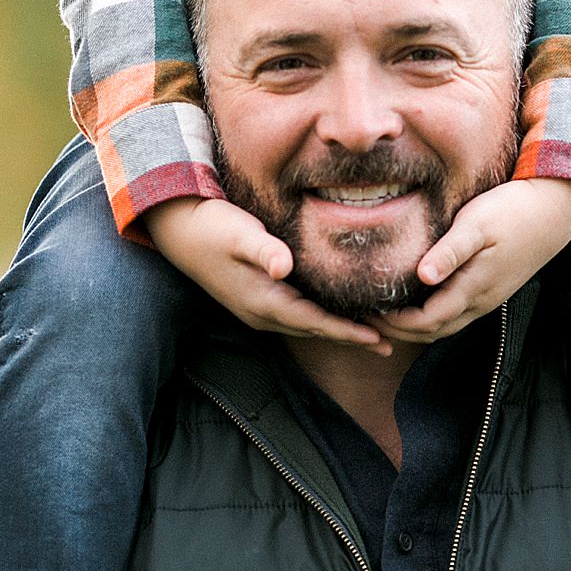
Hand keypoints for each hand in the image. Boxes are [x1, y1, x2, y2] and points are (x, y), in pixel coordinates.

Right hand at [144, 196, 390, 351]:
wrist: (179, 230)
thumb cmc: (214, 226)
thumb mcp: (239, 233)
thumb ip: (263, 249)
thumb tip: (283, 266)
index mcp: (263, 300)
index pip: (315, 323)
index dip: (348, 332)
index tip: (381, 338)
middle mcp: (261, 313)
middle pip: (316, 331)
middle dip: (352, 337)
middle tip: (390, 343)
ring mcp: (256, 310)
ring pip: (306, 326)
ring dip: (337, 331)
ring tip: (372, 334)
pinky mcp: (255, 299)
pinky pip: (296, 317)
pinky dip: (321, 320)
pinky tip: (336, 313)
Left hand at [376, 177, 570, 344]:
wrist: (553, 208)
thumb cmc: (511, 210)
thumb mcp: (477, 224)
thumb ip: (450, 252)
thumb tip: (422, 277)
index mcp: (474, 288)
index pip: (427, 322)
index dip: (396, 323)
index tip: (369, 310)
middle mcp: (481, 301)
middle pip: (434, 332)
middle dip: (399, 331)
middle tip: (367, 318)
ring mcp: (488, 297)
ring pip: (446, 325)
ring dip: (415, 327)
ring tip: (386, 313)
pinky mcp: (492, 288)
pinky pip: (457, 313)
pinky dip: (432, 315)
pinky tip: (416, 298)